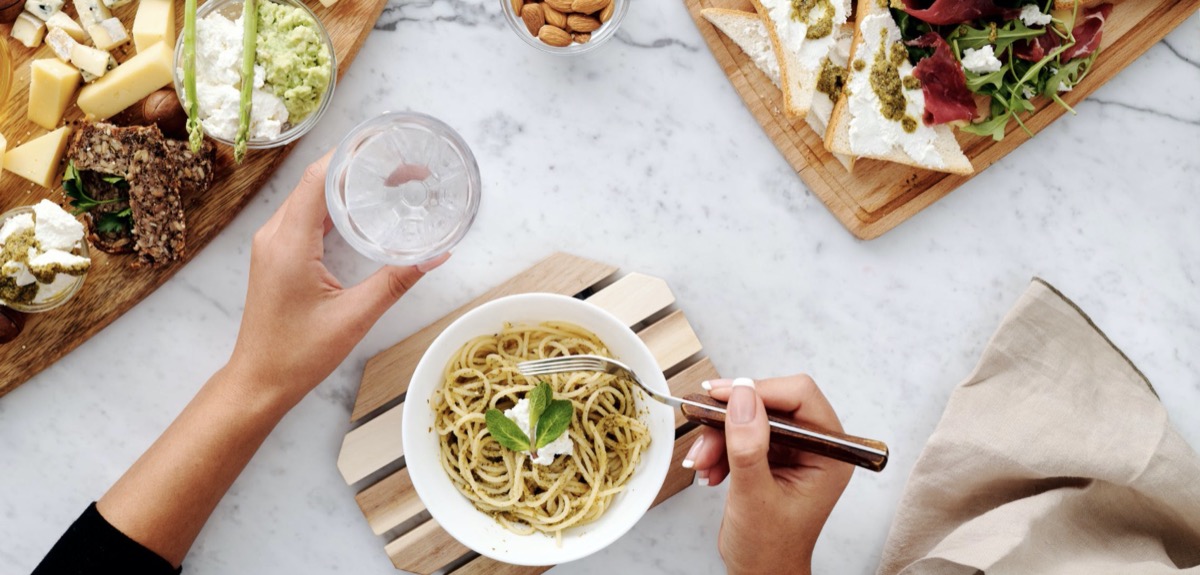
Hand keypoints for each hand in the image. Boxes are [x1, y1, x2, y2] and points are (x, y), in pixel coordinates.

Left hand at [227, 152, 447, 406]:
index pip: (318, 179)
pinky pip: (306, 216)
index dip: (351, 155)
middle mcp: (275, 235)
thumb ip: (396, 280)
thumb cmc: (299, 354)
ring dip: (346, 185)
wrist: (259, 380)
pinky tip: (361, 209)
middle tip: (401, 165)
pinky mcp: (277, 255)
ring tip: (388, 180)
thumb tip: (436, 255)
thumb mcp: (355, 316)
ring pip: (311, 197)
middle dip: (357, 167)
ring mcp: (273, 244)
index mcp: (290, 243)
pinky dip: (334, 206)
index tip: (386, 145)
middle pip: (316, 181)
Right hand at [686, 376, 853, 574]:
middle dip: (732, 418)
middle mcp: (815, 447)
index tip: (724, 395)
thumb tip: (743, 397)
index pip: (801, 397)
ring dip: (720, 435)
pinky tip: (710, 468)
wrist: (759, 574)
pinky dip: (720, 446)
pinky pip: (741, 433)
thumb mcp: (754, 496)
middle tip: (704, 426)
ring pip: (751, 416)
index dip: (761, 390)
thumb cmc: (769, 550)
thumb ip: (748, 446)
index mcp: (829, 455)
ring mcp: (793, 450)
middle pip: (772, 403)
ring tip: (703, 461)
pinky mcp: (772, 455)